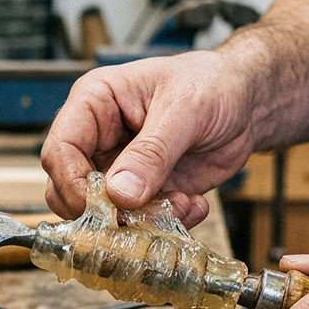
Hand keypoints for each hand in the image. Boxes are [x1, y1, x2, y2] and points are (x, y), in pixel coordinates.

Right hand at [40, 50, 258, 228]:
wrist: (248, 104)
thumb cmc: (212, 84)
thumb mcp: (184, 109)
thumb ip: (151, 152)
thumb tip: (120, 193)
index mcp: (94, 104)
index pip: (60, 150)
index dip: (72, 183)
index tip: (100, 206)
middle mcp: (99, 139)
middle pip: (69, 190)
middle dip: (104, 212)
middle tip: (140, 216)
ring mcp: (119, 169)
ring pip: (103, 214)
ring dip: (140, 221)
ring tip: (181, 204)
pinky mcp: (143, 193)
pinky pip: (137, 223)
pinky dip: (164, 224)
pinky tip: (193, 203)